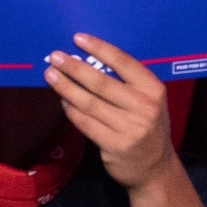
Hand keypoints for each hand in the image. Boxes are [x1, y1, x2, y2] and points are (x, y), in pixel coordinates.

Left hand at [44, 34, 176, 191]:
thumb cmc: (147, 126)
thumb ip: (127, 83)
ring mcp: (130, 128)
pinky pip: (86, 123)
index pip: (124, 62)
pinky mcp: (114, 146)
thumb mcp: (149, 101)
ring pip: (90, 103)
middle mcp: (144, 107)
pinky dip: (71, 110)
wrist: (155, 168)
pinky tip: (61, 100)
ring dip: (66, 87)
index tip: (78, 39)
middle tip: (55, 57)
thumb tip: (87, 60)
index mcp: (153, 90)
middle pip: (101, 83)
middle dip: (74, 68)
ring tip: (51, 75)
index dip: (99, 48)